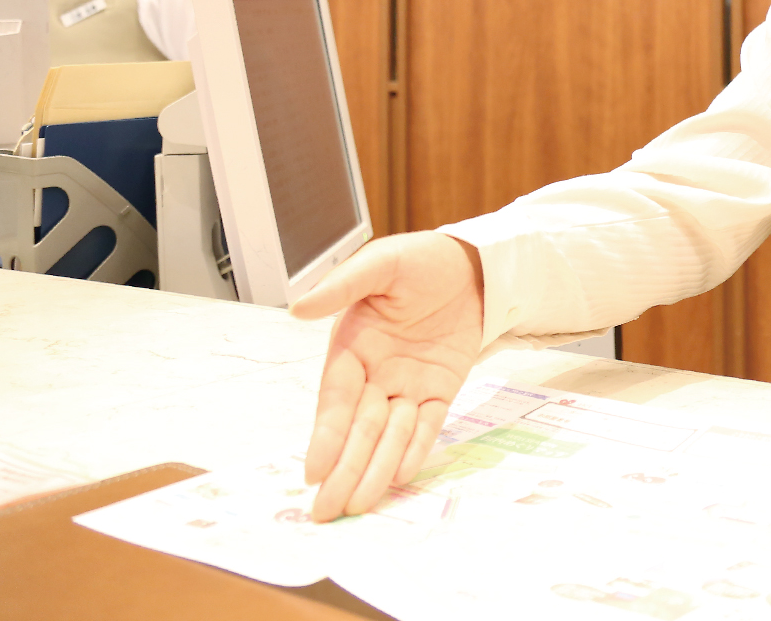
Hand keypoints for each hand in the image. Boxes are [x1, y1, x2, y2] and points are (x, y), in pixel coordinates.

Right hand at [289, 231, 484, 520]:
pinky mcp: (439, 388)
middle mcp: (375, 373)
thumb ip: (342, 286)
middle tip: (326, 509)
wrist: (470, 264)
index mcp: (352, 346)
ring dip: (375, 468)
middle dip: (342, 468)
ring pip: (389, 435)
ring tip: (360, 504)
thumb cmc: (418, 261)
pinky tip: (400, 476)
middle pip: (357, 428)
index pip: (335, 400)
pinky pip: (427, 426)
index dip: (325, 435)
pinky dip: (415, 449)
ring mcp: (407, 384)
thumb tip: (300, 307)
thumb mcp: (380, 264)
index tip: (312, 470)